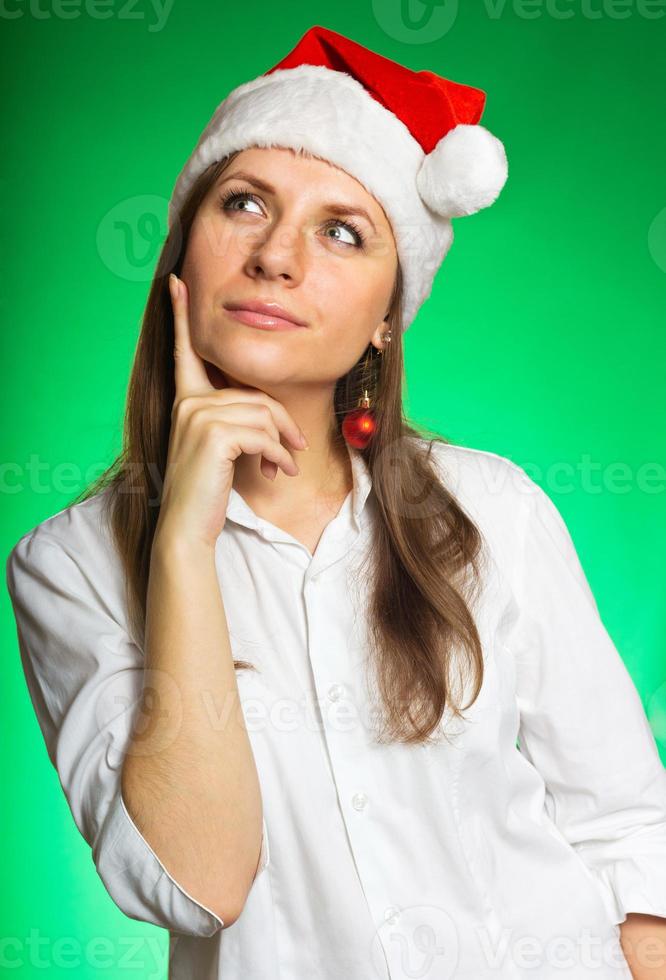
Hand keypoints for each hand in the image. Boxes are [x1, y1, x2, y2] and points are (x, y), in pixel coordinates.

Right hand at [154, 273, 307, 549]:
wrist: (187, 526)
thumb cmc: (207, 490)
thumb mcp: (221, 449)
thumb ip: (237, 423)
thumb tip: (274, 422)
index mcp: (186, 400)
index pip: (184, 352)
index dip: (180, 317)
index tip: (176, 283)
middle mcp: (189, 402)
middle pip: (255, 395)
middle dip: (283, 423)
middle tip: (297, 450)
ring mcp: (198, 415)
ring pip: (264, 414)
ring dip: (285, 443)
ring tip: (286, 466)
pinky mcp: (213, 434)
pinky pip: (264, 433)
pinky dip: (280, 454)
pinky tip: (281, 472)